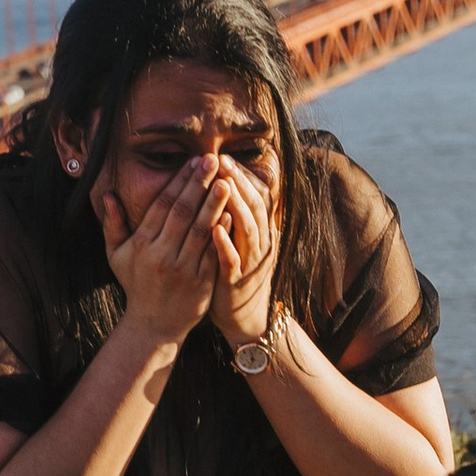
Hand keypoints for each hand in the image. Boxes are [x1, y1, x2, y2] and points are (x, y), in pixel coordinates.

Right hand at [97, 161, 219, 351]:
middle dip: (198, 184)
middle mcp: (162, 255)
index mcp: (142, 245)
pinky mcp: (201, 283)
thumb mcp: (116, 256)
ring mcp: (183, 270)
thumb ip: (113, 225)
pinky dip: (222, 233)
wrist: (153, 325)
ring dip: (214, 204)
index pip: (163, 206)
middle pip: (183, 213)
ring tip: (226, 181)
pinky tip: (232, 213)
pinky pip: (213, 253)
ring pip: (200, 231)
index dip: (178, 182)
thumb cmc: (136, 285)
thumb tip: (108, 195)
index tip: (192, 162)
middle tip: (212, 160)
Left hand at [207, 155, 280, 346]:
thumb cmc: (237, 274)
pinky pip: (234, 260)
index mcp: (261, 232)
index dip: (242, 176)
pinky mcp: (237, 281)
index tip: (223, 157)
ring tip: (221, 185)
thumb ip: (239, 216)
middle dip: (239, 182)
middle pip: (254, 206)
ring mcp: (251, 262)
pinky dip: (226, 243)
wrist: (245, 318)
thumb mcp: (242, 242)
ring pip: (248, 229)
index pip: (256, 196)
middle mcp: (261, 244)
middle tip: (221, 161)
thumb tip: (228, 185)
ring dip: (235, 205)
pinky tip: (215, 228)